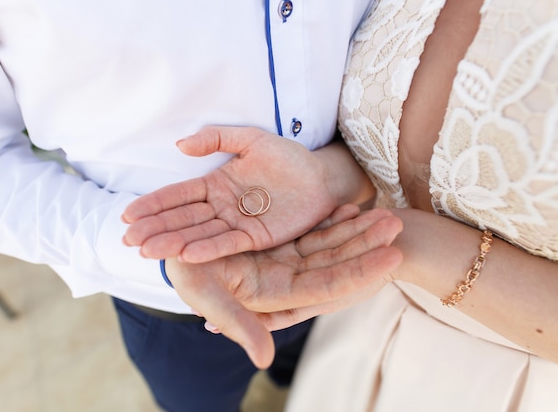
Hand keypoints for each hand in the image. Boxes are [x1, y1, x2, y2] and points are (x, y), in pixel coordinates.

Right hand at [122, 126, 342, 262]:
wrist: (321, 177)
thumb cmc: (287, 157)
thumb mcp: (250, 139)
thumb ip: (216, 138)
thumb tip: (180, 144)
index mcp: (215, 185)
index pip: (178, 196)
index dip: (153, 205)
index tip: (127, 215)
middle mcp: (221, 207)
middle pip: (182, 219)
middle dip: (155, 229)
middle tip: (128, 240)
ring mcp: (236, 224)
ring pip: (200, 235)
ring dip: (173, 243)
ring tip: (147, 251)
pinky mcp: (255, 238)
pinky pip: (228, 243)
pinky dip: (208, 249)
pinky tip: (187, 254)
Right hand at [165, 205, 403, 368]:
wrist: (172, 244)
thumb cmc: (186, 275)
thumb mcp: (206, 295)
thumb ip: (239, 324)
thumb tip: (267, 361)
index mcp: (275, 294)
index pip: (326, 285)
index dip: (358, 272)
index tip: (392, 259)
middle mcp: (286, 278)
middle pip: (335, 262)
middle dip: (366, 245)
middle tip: (396, 225)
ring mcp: (284, 258)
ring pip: (328, 244)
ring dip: (355, 229)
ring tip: (386, 215)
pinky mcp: (278, 240)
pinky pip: (311, 230)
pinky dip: (330, 219)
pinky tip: (350, 207)